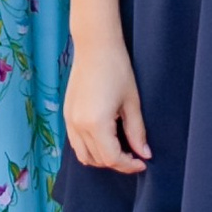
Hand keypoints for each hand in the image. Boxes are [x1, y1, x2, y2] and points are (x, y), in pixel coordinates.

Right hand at [65, 40, 149, 172]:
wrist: (95, 47)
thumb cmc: (117, 70)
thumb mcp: (132, 102)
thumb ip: (137, 132)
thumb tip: (144, 154)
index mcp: (96, 124)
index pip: (112, 158)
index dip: (128, 165)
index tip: (142, 162)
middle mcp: (78, 126)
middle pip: (98, 160)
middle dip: (117, 163)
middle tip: (135, 155)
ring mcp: (69, 122)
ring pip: (84, 156)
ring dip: (102, 159)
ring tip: (120, 150)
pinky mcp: (66, 115)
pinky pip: (76, 144)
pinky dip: (90, 149)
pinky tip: (105, 140)